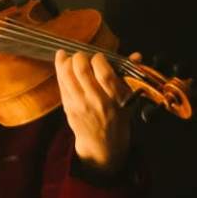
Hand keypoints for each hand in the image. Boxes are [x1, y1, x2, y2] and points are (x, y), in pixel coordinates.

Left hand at [55, 46, 131, 168]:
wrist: (102, 143)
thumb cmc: (118, 117)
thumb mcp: (130, 98)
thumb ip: (130, 75)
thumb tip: (136, 55)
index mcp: (114, 98)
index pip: (105, 73)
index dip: (99, 59)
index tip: (99, 56)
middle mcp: (96, 100)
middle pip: (82, 70)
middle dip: (80, 56)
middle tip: (83, 55)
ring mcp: (79, 104)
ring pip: (67, 75)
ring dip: (67, 61)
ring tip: (72, 57)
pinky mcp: (67, 107)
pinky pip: (61, 83)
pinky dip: (60, 69)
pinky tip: (62, 60)